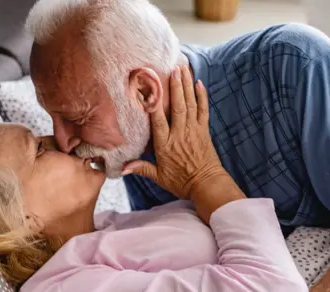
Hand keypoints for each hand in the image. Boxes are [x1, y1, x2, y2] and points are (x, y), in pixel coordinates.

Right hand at [125, 65, 224, 199]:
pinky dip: (202, 96)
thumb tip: (122, 168)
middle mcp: (180, 134)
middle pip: (177, 106)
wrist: (207, 185)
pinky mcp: (204, 131)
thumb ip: (141, 168)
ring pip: (190, 104)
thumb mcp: (159, 177)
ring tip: (184, 68)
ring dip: (187, 85)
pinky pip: (203, 110)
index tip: (149, 88)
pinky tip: (199, 83)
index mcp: (166, 144)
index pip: (158, 120)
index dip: (154, 103)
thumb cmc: (182, 182)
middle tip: (173, 68)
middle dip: (175, 86)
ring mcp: (193, 130)